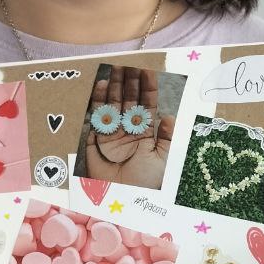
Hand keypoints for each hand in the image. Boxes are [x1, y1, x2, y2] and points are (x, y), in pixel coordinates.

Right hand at [84, 66, 174, 189]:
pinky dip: (97, 101)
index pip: (147, 106)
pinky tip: (101, 85)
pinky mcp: (95, 140)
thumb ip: (165, 138)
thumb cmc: (146, 183)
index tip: (148, 71)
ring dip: (113, 87)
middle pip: (128, 101)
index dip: (148, 89)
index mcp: (145, 134)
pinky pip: (96, 117)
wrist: (123, 199)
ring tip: (115, 69)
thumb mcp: (162, 161)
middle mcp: (128, 130)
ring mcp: (111, 133)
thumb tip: (169, 116)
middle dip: (128, 83)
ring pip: (112, 104)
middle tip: (128, 64)